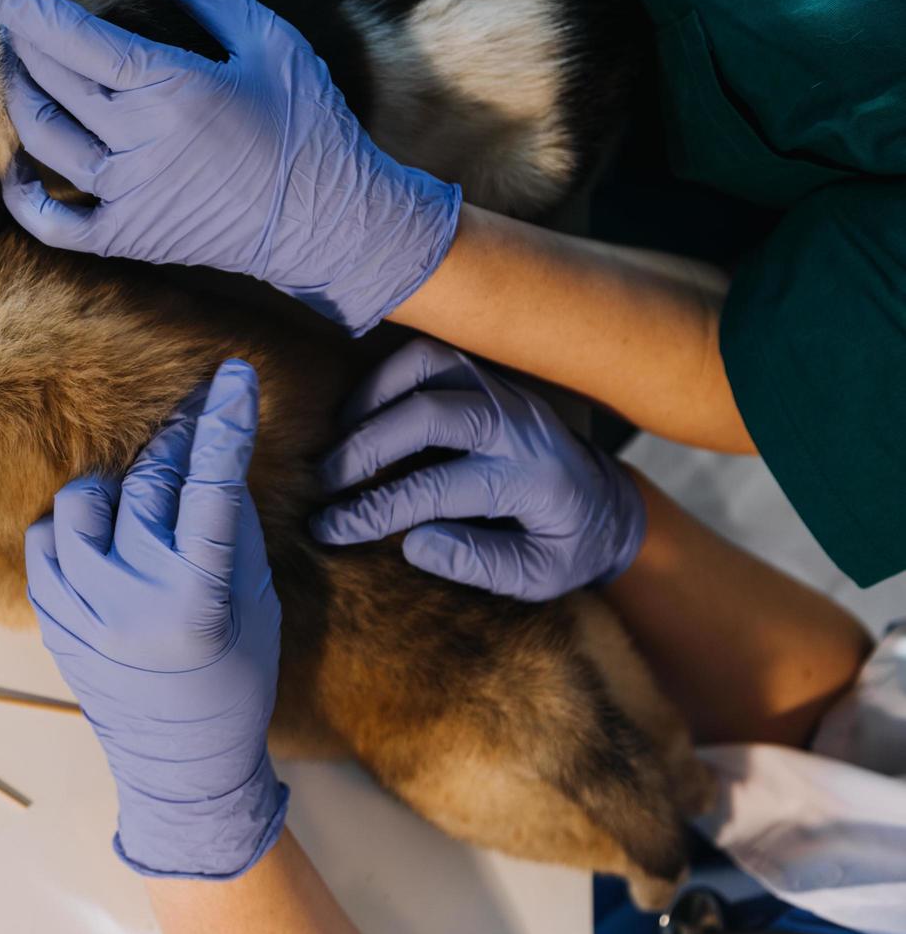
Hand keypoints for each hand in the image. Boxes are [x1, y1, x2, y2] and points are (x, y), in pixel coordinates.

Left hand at [0, 0, 460, 336]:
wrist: (329, 223)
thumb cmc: (309, 125)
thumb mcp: (270, 43)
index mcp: (171, 89)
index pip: (71, 37)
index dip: (21, 2)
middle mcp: (139, 143)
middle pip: (49, 79)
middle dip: (20, 37)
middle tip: (15, 13)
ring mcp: (127, 196)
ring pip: (42, 138)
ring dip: (21, 95)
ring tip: (23, 67)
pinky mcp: (127, 238)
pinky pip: (50, 223)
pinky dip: (22, 194)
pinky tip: (20, 165)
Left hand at [25, 359, 286, 877]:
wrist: (183, 763)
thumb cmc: (236, 677)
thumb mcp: (252, 599)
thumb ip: (227, 529)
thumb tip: (204, 458)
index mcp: (200, 598)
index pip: (212, 487)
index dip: (225, 424)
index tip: (233, 374)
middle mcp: (135, 601)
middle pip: (150, 485)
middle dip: (179, 444)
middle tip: (196, 423)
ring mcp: (84, 614)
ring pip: (83, 504)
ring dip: (118, 489)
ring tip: (141, 505)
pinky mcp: (52, 623)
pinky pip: (45, 544)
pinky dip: (72, 530)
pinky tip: (101, 542)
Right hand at [310, 339, 645, 601]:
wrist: (608, 503)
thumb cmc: (567, 547)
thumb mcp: (537, 577)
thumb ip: (479, 564)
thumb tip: (412, 542)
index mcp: (531, 481)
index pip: (438, 490)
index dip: (375, 510)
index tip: (330, 528)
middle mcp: (517, 426)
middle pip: (430, 414)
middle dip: (367, 447)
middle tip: (324, 479)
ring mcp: (503, 392)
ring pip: (429, 365)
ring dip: (374, 396)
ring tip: (340, 437)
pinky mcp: (489, 378)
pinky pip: (431, 356)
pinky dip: (388, 376)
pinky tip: (363, 412)